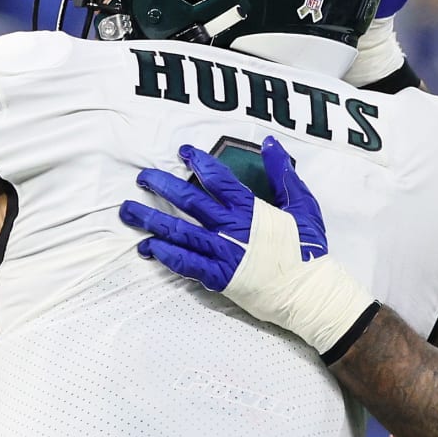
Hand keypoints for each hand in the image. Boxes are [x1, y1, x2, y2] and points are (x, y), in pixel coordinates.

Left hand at [122, 140, 376, 357]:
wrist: (309, 293)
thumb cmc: (309, 249)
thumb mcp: (303, 205)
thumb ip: (283, 174)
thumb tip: (269, 143)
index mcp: (250, 209)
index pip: (217, 178)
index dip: (198, 162)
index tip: (182, 152)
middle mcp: (231, 228)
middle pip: (188, 201)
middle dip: (162, 186)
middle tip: (143, 178)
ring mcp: (222, 253)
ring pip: (179, 231)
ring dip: (151, 219)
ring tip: (128, 210)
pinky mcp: (219, 277)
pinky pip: (186, 263)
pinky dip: (165, 254)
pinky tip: (147, 247)